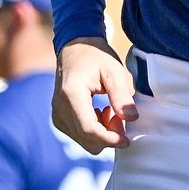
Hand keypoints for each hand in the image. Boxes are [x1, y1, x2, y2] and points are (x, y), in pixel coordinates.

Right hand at [54, 37, 137, 152]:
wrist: (76, 49)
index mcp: (71, 94)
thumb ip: (121, 95)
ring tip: (111, 110)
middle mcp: (59, 108)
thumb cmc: (96, 57)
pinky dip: (95, 130)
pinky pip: (80, 136)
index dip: (110, 139)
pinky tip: (102, 112)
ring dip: (103, 133)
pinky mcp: (59, 119)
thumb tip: (132, 118)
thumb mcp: (114, 71)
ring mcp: (57, 115)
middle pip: (87, 138)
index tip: (127, 140)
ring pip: (84, 141)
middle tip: (121, 115)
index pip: (89, 129)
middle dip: (109, 135)